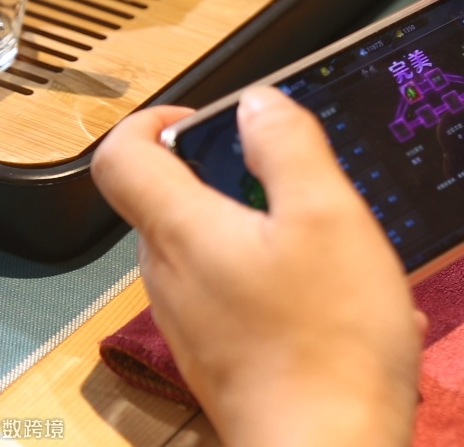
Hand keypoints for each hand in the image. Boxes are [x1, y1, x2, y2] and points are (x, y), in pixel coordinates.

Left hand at [92, 87, 420, 445]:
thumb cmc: (329, 335)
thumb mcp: (327, 216)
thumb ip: (288, 147)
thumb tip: (257, 104)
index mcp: (181, 232)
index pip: (122, 156)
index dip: (155, 121)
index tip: (208, 122)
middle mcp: (171, 279)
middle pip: (176, 202)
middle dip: (234, 180)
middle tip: (302, 190)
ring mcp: (193, 325)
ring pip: (218, 252)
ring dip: (271, 237)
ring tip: (338, 256)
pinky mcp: (221, 359)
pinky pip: (241, 299)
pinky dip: (282, 287)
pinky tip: (341, 308)